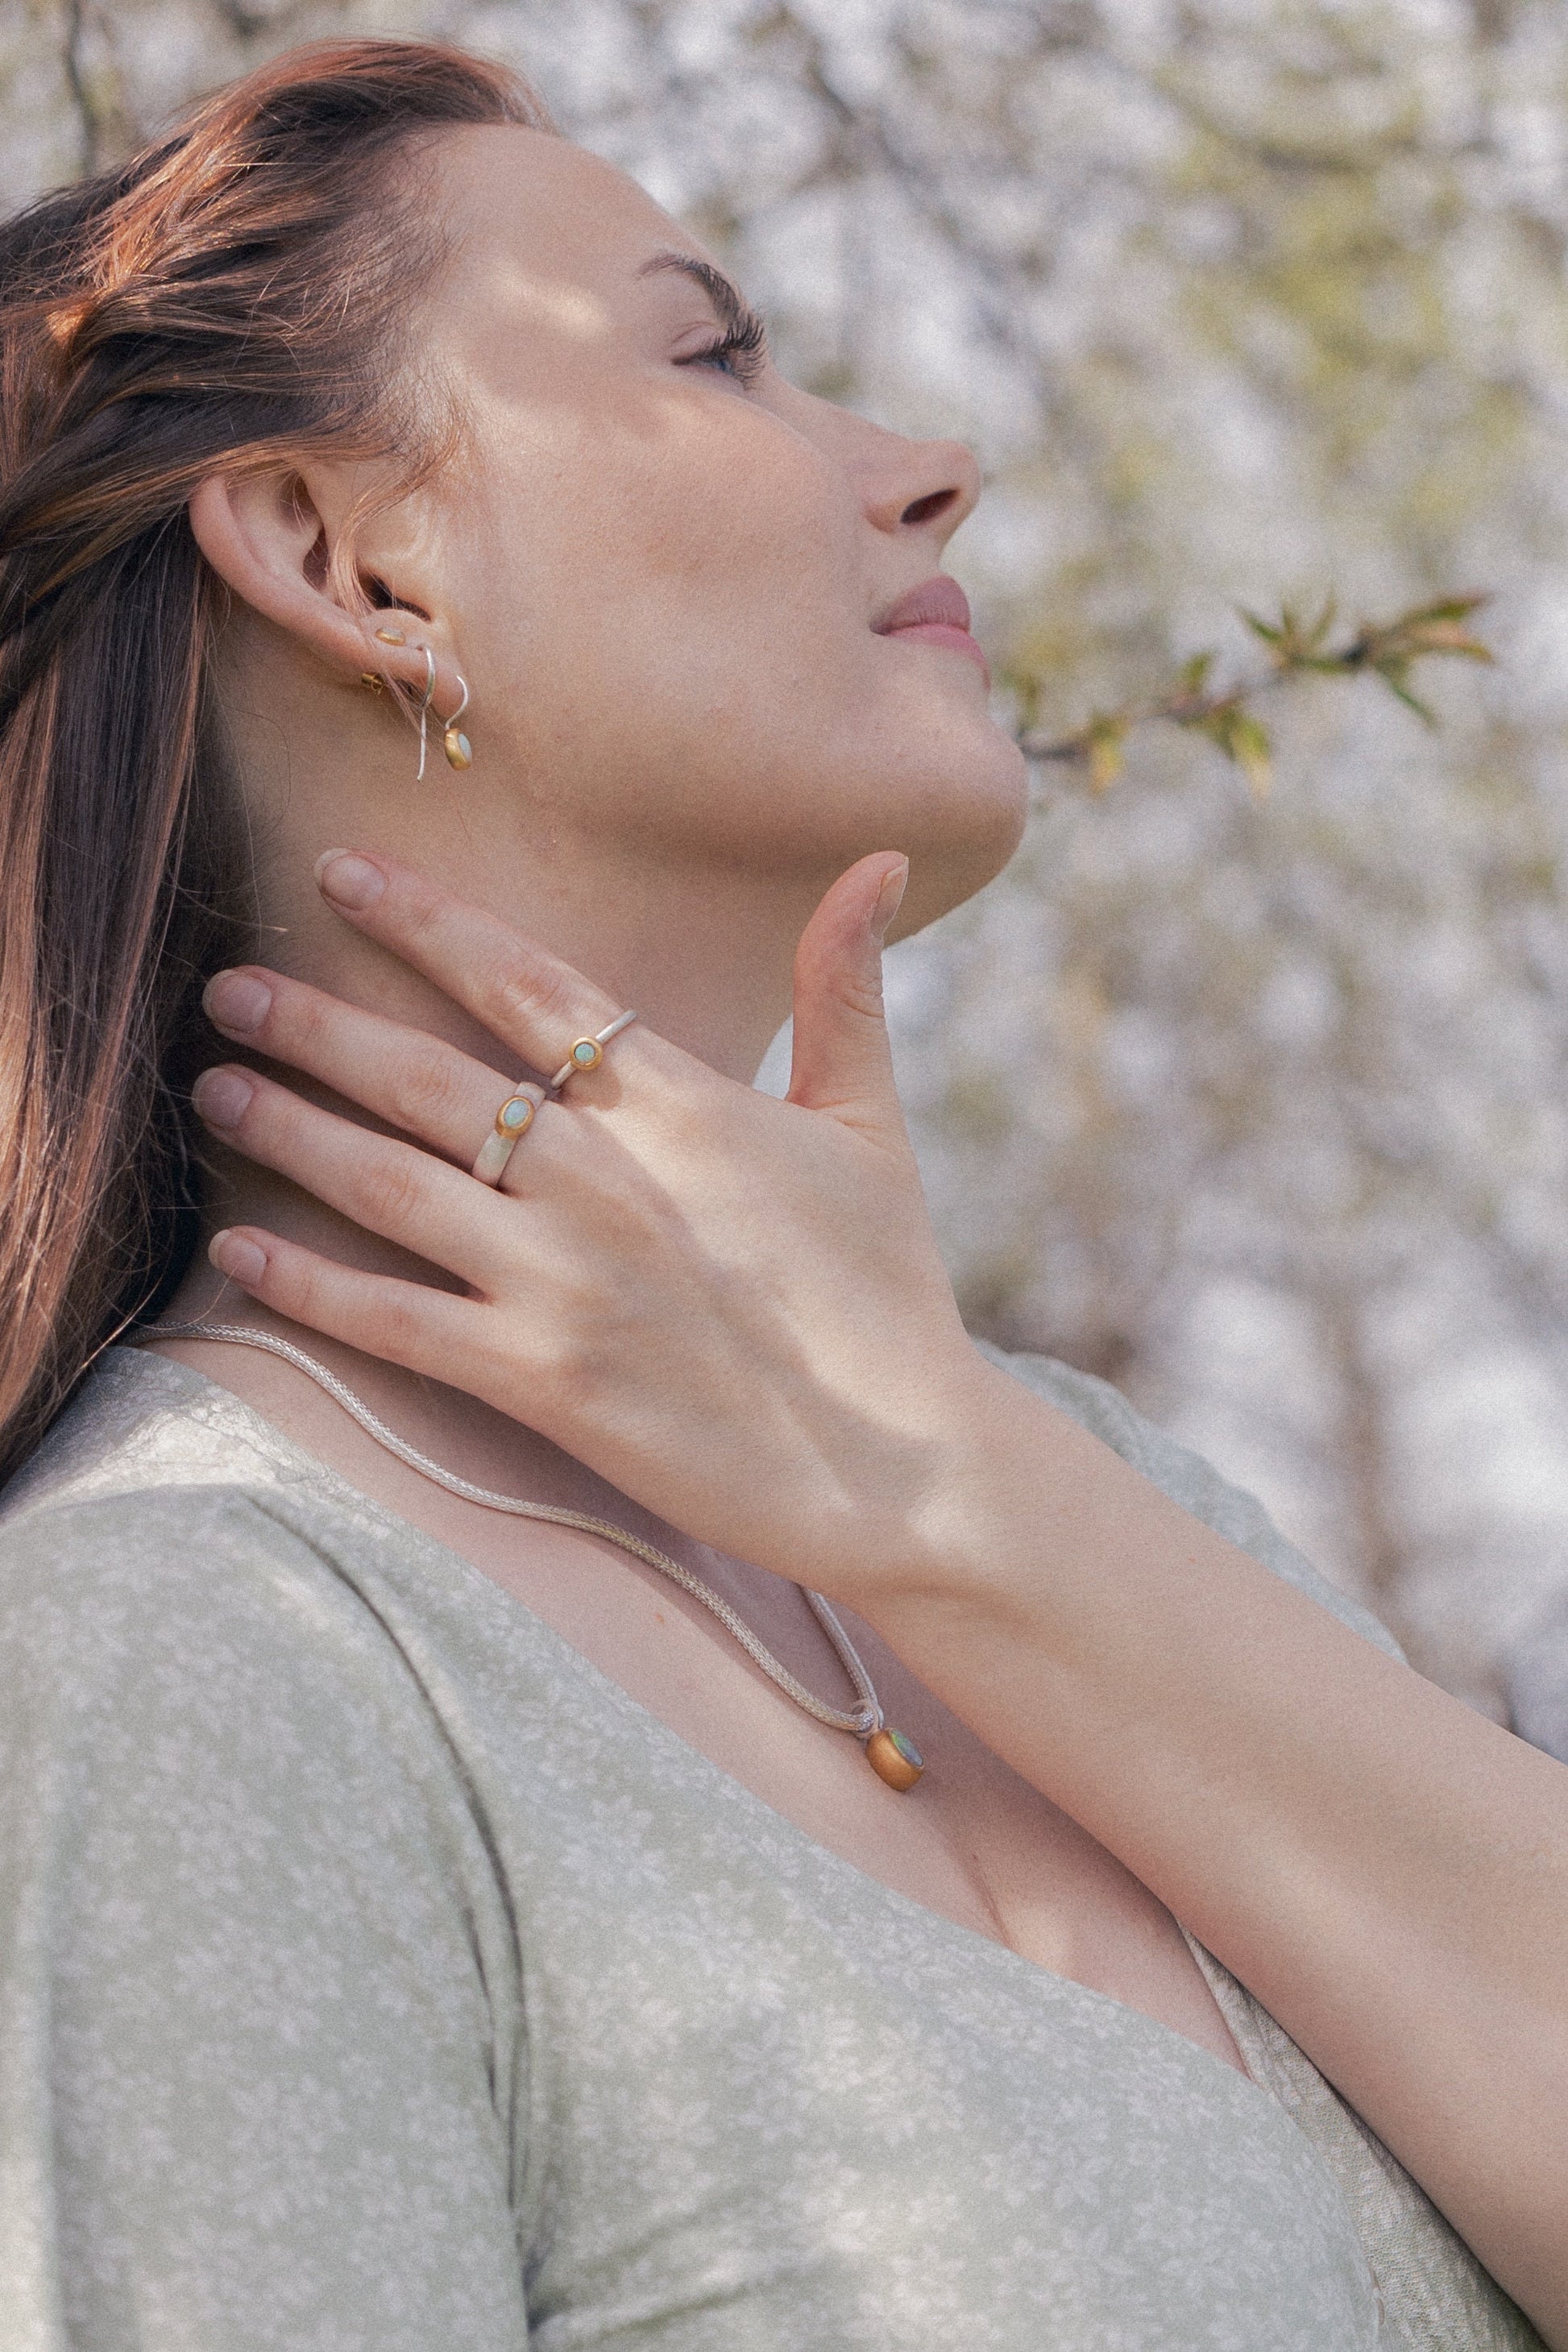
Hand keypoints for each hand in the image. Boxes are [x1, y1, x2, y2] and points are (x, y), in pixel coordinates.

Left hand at [191, 849, 994, 1593]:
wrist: (904, 1467)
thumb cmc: (889, 1295)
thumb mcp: (873, 1128)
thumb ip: (846, 990)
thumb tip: (877, 861)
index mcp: (685, 1105)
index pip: (529, 985)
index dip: (424, 922)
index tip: (341, 875)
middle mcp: (611, 1178)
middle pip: (429, 1075)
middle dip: (316, 1023)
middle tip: (224, 987)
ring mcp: (569, 1281)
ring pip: (393, 1184)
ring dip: (290, 1131)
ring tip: (209, 1089)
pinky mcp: (544, 1381)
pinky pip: (396, 1321)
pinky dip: (308, 1283)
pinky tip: (234, 1247)